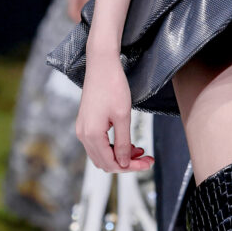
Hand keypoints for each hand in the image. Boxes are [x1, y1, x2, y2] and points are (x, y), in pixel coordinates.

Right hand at [76, 52, 153, 172]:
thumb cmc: (112, 86)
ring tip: (140, 149)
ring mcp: (83, 128)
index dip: (131, 167)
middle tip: (147, 158)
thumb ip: (123, 143)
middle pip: (105, 161)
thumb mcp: (122, 116)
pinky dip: (114, 145)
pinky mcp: (86, 121)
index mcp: (91, 135)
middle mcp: (83, 135)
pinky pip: (99, 142)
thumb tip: (123, 163)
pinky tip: (128, 141)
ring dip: (120, 154)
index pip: (111, 163)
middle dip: (126, 162)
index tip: (148, 163)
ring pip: (102, 153)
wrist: (101, 63)